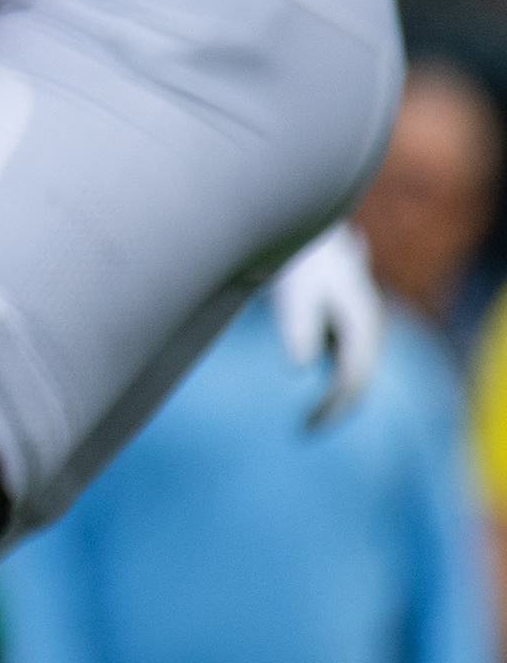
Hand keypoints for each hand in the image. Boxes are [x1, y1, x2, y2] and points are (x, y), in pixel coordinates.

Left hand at [269, 222, 384, 429]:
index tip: (306, 428)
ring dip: (338, 398)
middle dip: (337, 409)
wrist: (310, 230)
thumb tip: (299, 367)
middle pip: (360, 380)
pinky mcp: (351, 322)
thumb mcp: (294, 293)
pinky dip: (336, 381)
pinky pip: (349, 361)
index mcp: (361, 325)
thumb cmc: (298, 262)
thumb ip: (298, 328)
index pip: (353, 380)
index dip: (332, 409)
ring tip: (309, 421)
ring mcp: (363, 324)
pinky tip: (313, 395)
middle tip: (307, 432)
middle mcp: (369, 327)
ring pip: (357, 371)